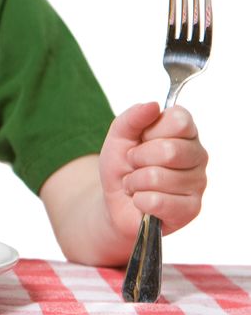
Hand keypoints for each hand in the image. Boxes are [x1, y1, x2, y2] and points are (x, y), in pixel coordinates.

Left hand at [99, 101, 207, 236]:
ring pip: (158, 177)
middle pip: (169, 150)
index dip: (152, 129)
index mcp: (185, 131)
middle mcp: (197, 155)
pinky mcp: (191, 209)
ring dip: (135, 181)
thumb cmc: (122, 164)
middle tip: (134, 163)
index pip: (179, 120)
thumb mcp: (118, 134)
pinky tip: (143, 200)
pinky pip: (157, 201)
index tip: (143, 137)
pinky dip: (139, 199)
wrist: (115, 199)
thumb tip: (153, 105)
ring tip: (137, 183)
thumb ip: (133, 117)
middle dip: (138, 157)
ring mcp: (198, 183)